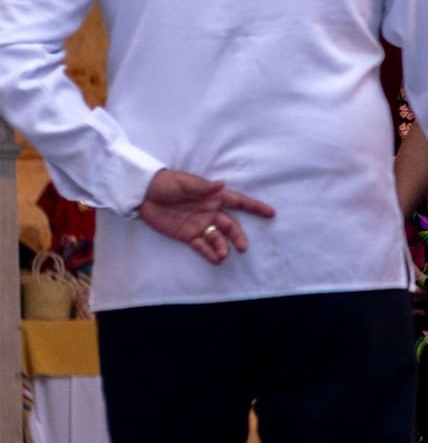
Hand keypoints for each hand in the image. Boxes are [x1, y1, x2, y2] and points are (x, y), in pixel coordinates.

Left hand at [137, 169, 275, 265]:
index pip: (238, 202)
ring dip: (222, 247)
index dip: (255, 207)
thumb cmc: (165, 183)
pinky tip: (215, 259)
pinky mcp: (186, 235)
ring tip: (223, 255)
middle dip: (238, 236)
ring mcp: (199, 224)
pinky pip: (200, 246)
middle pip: (230, 225)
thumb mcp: (184, 183)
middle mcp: (210, 212)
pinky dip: (208, 252)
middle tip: (243, 247)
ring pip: (216, 238)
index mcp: (213, 197)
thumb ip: (203, 187)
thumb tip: (221, 185)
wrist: (142, 193)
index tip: (271, 213)